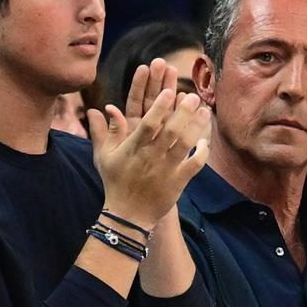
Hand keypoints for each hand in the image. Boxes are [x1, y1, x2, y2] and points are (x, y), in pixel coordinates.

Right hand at [89, 59, 210, 229]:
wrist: (128, 215)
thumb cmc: (115, 182)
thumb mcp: (104, 157)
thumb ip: (104, 131)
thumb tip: (100, 108)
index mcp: (134, 148)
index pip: (148, 124)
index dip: (160, 107)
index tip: (170, 92)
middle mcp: (151, 156)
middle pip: (170, 131)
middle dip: (183, 112)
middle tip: (194, 96)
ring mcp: (166, 169)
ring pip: (184, 144)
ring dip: (196, 127)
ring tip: (205, 111)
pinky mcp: (178, 181)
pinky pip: (194, 165)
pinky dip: (202, 153)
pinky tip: (206, 141)